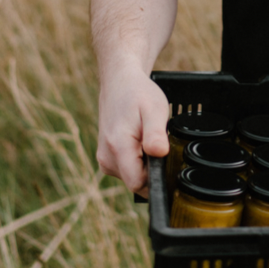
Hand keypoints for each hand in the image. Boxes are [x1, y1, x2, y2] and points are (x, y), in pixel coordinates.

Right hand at [96, 58, 170, 194]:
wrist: (120, 84)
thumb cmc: (138, 94)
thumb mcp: (154, 109)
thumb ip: (155, 134)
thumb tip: (160, 153)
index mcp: (118, 148)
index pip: (138, 183)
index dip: (156, 177)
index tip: (164, 157)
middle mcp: (106, 158)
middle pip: (136, 181)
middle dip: (151, 168)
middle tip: (156, 141)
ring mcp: (104, 160)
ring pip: (132, 176)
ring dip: (144, 163)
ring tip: (147, 138)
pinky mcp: (106, 159)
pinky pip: (127, 169)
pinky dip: (137, 160)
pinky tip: (140, 141)